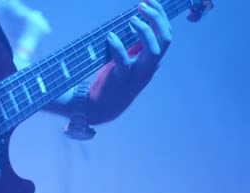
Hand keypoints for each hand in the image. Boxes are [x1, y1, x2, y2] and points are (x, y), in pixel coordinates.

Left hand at [89, 0, 171, 121]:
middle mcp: (149, 66)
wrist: (101, 108)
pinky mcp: (120, 78)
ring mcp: (136, 73)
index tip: (148, 1)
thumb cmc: (115, 83)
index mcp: (151, 61)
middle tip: (140, 6)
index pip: (166, 34)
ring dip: (144, 31)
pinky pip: (123, 61)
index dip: (160, 16)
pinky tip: (110, 36)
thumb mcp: (132, 64)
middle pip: (165, 39)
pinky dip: (118, 46)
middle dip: (157, 18)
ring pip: (153, 50)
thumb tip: (144, 29)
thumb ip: (139, 50)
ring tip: (131, 19)